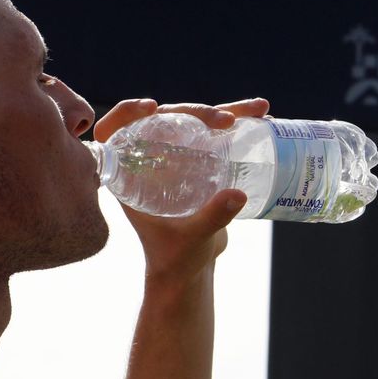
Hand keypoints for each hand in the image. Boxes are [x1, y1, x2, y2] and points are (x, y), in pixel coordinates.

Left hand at [93, 97, 270, 284]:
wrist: (190, 271)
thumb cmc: (176, 259)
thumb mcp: (190, 239)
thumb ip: (210, 219)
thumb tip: (237, 195)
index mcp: (129, 176)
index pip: (115, 132)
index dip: (126, 113)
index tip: (151, 107)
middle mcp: (150, 161)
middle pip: (165, 120)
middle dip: (196, 112)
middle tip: (224, 120)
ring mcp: (176, 160)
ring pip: (195, 123)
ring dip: (225, 111)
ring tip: (258, 109)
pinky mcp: (200, 163)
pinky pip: (215, 136)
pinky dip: (239, 125)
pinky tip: (262, 118)